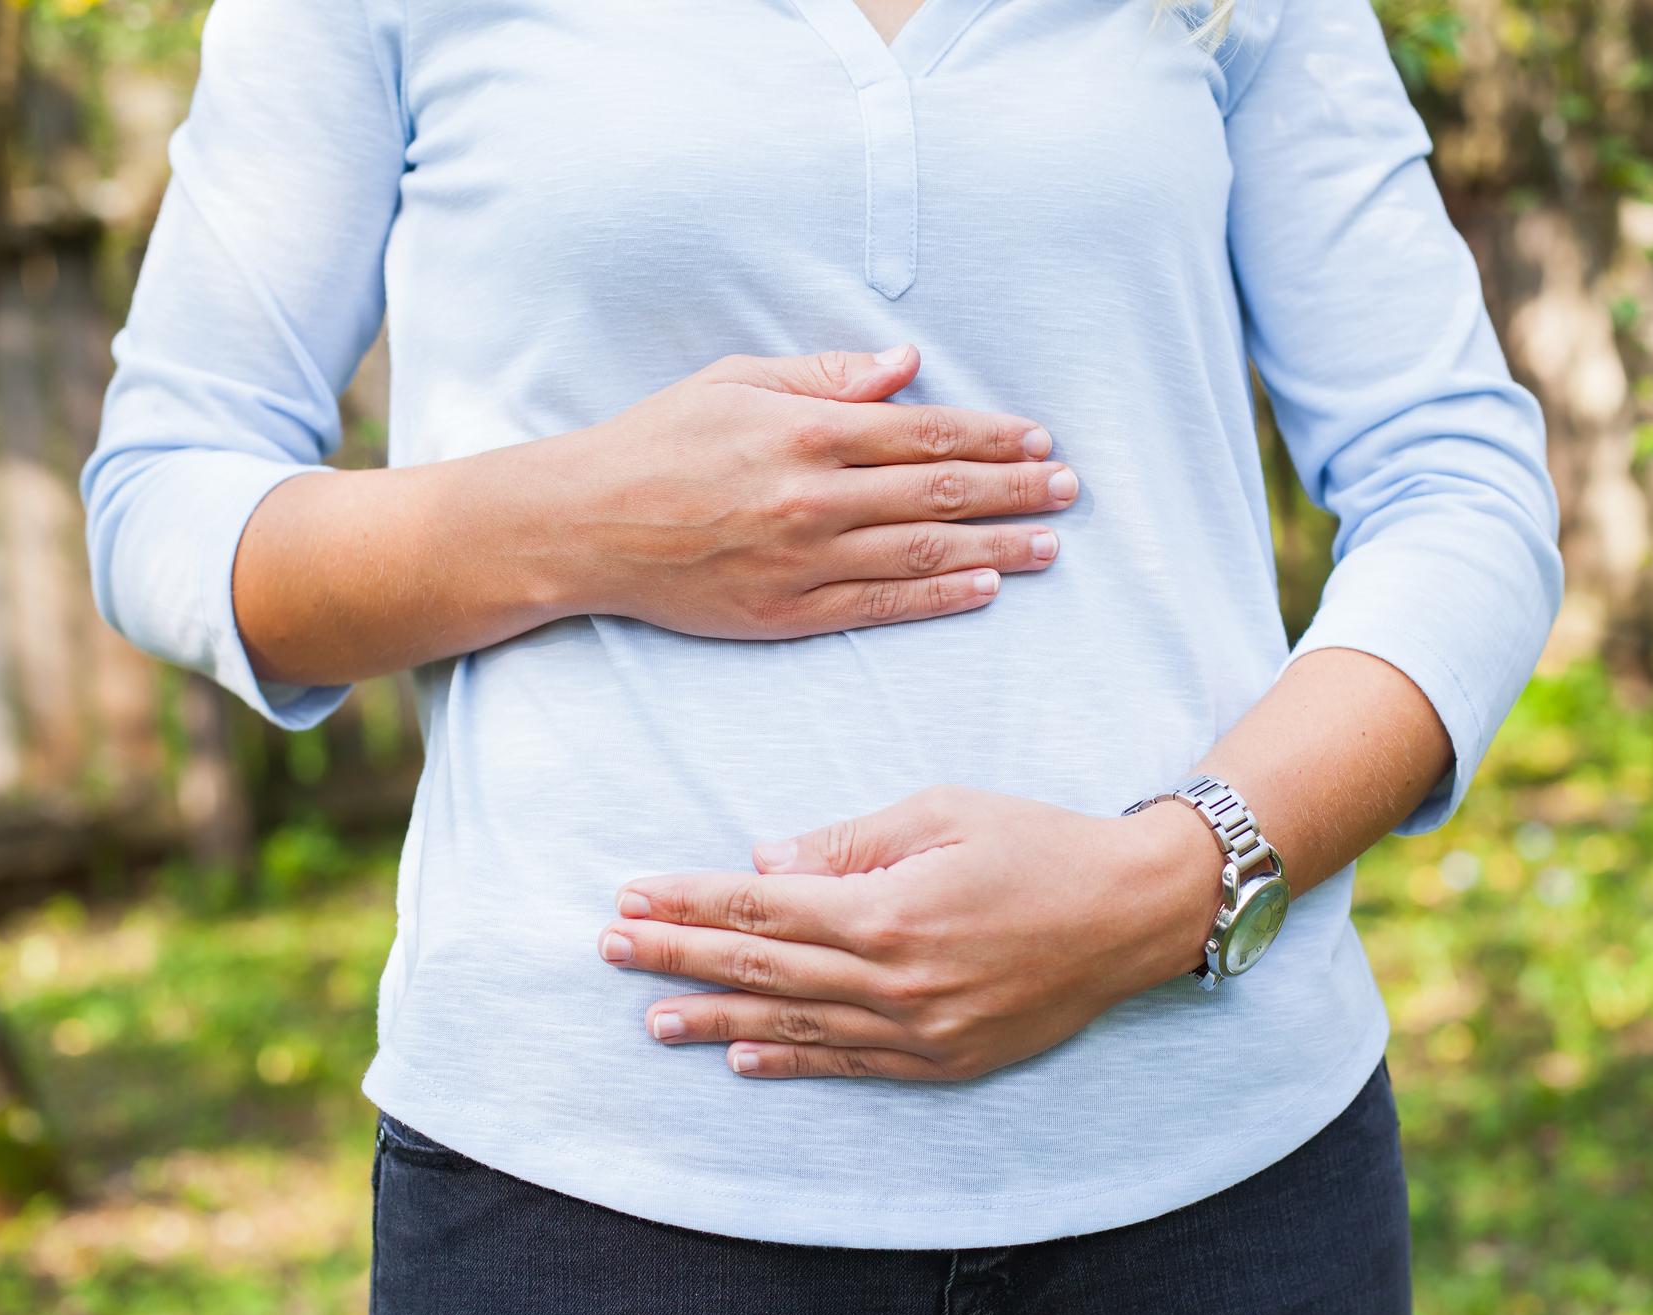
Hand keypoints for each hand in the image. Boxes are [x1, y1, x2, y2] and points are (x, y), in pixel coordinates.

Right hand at [556, 346, 1077, 637]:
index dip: (992, 436)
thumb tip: (907, 366)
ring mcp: (802, 559)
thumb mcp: (734, 381)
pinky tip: (985, 588)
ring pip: (923, 553)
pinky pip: (879, 603)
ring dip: (997, 547)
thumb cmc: (657, 442)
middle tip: (1069, 490)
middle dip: (1014, 489)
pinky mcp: (785, 611)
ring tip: (1050, 545)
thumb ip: (826, 375)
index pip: (925, 433)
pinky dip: (938, 597)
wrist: (583, 525)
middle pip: (940, 493)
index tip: (1040, 438)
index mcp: (806, 430)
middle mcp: (814, 496)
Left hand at [598, 785, 1225, 1079]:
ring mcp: (923, 1030)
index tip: (632, 898)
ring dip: (716, 1021)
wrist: (1135, 912)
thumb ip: (849, 842)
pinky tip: (742, 1058)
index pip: (763, 911)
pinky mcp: (949, 1059)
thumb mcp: (943, 812)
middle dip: (678, 957)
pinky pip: (854, 1064)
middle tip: (609, 950)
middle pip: (763, 970)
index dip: (691, 905)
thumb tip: (767, 863)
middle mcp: (897, 981)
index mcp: (890, 910)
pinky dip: (793, 1061)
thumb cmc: (1039, 842)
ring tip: (651, 1017)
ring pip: (797, 1026)